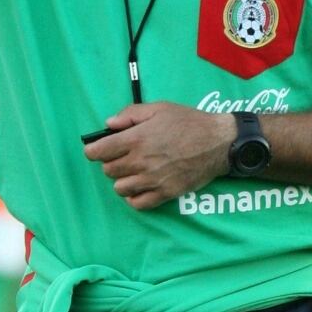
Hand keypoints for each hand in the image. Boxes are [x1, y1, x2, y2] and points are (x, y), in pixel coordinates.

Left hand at [82, 102, 235, 209]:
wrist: (218, 142)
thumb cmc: (188, 121)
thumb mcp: (158, 108)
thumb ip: (130, 114)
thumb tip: (108, 124)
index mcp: (136, 139)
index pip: (98, 152)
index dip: (93, 150)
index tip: (95, 149)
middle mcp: (141, 162)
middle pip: (108, 170)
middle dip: (110, 163)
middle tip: (121, 156)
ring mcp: (153, 180)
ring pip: (119, 188)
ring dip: (121, 179)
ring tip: (132, 171)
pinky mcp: (166, 193)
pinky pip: (139, 203)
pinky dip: (134, 197)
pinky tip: (140, 186)